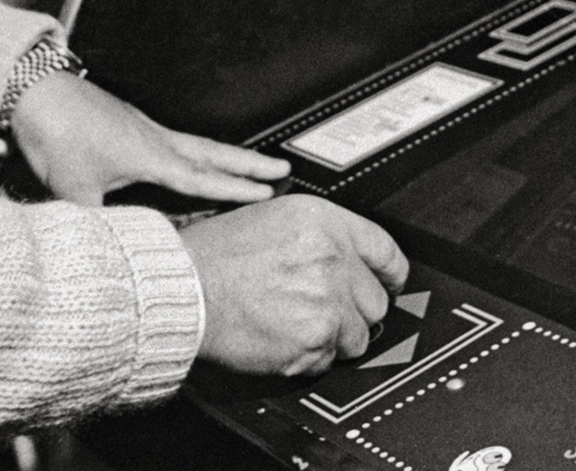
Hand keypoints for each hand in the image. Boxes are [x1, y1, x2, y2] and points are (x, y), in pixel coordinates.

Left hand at [9, 72, 290, 206]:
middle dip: (248, 163)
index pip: (203, 176)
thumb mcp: (75, 190)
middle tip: (281, 167)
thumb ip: (97, 225)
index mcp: (150, 155)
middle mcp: (154, 139)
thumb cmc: (59, 136)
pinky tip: (187, 156)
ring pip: (195, 143)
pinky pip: (174, 140)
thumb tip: (110, 254)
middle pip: (212, 152)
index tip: (269, 192)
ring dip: (224, 153)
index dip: (236, 188)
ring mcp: (142, 127)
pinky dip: (194, 149)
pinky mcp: (128, 123)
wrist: (37, 93)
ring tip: (247, 162)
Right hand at [179, 194, 408, 376]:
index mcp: (325, 222)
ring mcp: (326, 305)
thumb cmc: (217, 252)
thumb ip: (321, 234)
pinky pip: (330, 360)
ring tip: (298, 321)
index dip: (391, 273)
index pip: (386, 251)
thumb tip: (350, 257)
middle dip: (356, 308)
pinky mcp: (312, 344)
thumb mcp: (275, 215)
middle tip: (326, 307)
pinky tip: (284, 335)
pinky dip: (312, 356)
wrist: (185, 287)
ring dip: (337, 335)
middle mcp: (332, 260)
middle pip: (377, 300)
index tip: (390, 283)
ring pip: (359, 336)